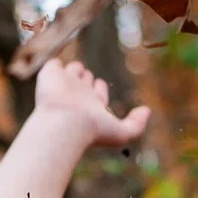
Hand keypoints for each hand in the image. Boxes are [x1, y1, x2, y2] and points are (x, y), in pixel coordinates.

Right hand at [32, 59, 151, 150]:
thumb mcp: (121, 133)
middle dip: (86, 78)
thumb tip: (147, 110)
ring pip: (72, 69)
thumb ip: (136, 124)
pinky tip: (57, 69)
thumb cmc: (91, 129)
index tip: (99, 90)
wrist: (65, 123)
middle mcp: (79, 95)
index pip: (97, 91)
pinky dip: (56, 65)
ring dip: (74, 70)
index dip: (99, 89)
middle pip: (84, 79)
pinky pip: (54, 65)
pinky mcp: (50, 76)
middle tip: (85, 80)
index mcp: (92, 105)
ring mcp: (64, 85)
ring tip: (72, 74)